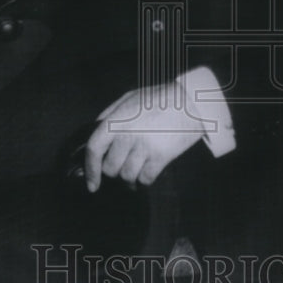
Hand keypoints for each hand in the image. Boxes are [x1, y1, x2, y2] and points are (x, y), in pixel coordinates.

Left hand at [84, 81, 208, 192]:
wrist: (191, 101)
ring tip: (134, 174)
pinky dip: (143, 182)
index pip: (94, 148)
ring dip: (129, 179)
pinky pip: (145, 179)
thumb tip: (95, 133)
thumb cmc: (159, 98)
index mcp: (117, 119)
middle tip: (121, 168)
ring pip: (127, 176)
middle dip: (113, 172)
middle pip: (110, 168)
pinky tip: (145, 176)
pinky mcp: (161, 156)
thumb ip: (110, 115)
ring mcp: (144, 146)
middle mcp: (128, 134)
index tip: (92, 183)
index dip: (90, 169)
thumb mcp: (129, 98)